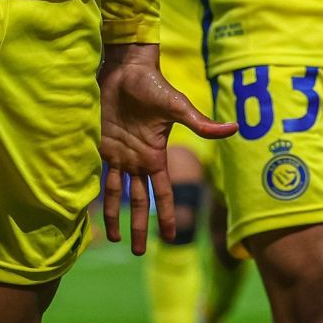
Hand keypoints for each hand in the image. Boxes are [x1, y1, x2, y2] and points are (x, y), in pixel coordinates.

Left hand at [98, 43, 235, 253]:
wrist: (125, 69)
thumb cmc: (153, 85)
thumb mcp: (177, 106)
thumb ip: (201, 124)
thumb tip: (234, 128)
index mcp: (156, 155)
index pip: (163, 193)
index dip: (166, 215)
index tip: (171, 238)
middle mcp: (137, 159)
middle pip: (139, 201)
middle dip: (139, 226)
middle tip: (137, 253)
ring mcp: (119, 154)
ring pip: (117, 193)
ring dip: (115, 216)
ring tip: (113, 239)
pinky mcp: (101, 145)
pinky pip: (98, 172)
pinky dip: (95, 191)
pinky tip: (88, 208)